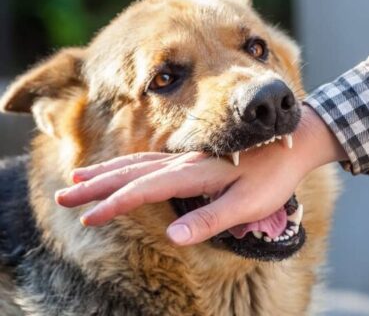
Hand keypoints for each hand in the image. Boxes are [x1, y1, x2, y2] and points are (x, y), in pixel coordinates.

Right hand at [55, 105, 346, 244]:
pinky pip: (152, 160)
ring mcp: (187, 157)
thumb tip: (174, 236)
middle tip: (66, 193)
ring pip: (138, 162)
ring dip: (107, 171)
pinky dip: (129, 165)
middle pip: (131, 172)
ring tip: (81, 176)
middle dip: (97, 184)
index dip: (115, 204)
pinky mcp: (192, 158)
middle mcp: (185, 162)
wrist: (293, 141)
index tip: (89, 216)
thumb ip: (211, 218)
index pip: (145, 190)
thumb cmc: (273, 175)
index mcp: (196, 174)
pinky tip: (121, 170)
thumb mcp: (248, 203)